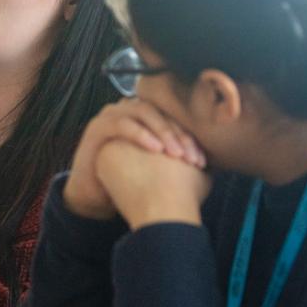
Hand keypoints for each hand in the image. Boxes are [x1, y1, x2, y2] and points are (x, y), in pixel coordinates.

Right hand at [63, 99, 204, 219]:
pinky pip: (122, 124)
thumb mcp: (155, 168)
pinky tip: (155, 149)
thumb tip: (212, 165)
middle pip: (160, 112)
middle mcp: (129, 110)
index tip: (201, 161)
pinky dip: (140, 134)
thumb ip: (176, 159)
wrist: (94, 195)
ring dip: (162, 131)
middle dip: (178, 134)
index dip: (189, 137)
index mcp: (145, 118)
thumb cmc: (127, 181)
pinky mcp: (98, 127)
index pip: (172, 118)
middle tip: (191, 158)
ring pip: (143, 112)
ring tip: (175, 153)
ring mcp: (112, 116)